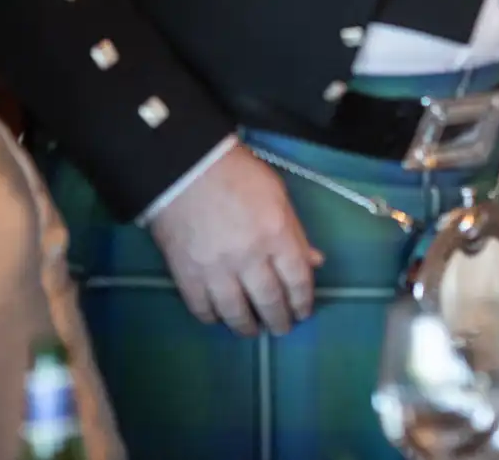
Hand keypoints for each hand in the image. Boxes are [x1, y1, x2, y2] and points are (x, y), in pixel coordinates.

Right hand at [147, 144, 323, 335]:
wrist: (185, 168)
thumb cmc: (238, 175)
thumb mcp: (278, 195)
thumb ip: (296, 232)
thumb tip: (314, 261)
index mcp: (276, 234)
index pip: (297, 280)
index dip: (303, 301)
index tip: (303, 312)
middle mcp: (249, 257)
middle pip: (269, 301)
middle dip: (279, 320)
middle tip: (281, 328)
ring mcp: (216, 270)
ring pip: (236, 313)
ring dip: (248, 327)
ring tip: (253, 330)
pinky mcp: (186, 275)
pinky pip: (202, 308)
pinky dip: (213, 317)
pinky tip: (219, 317)